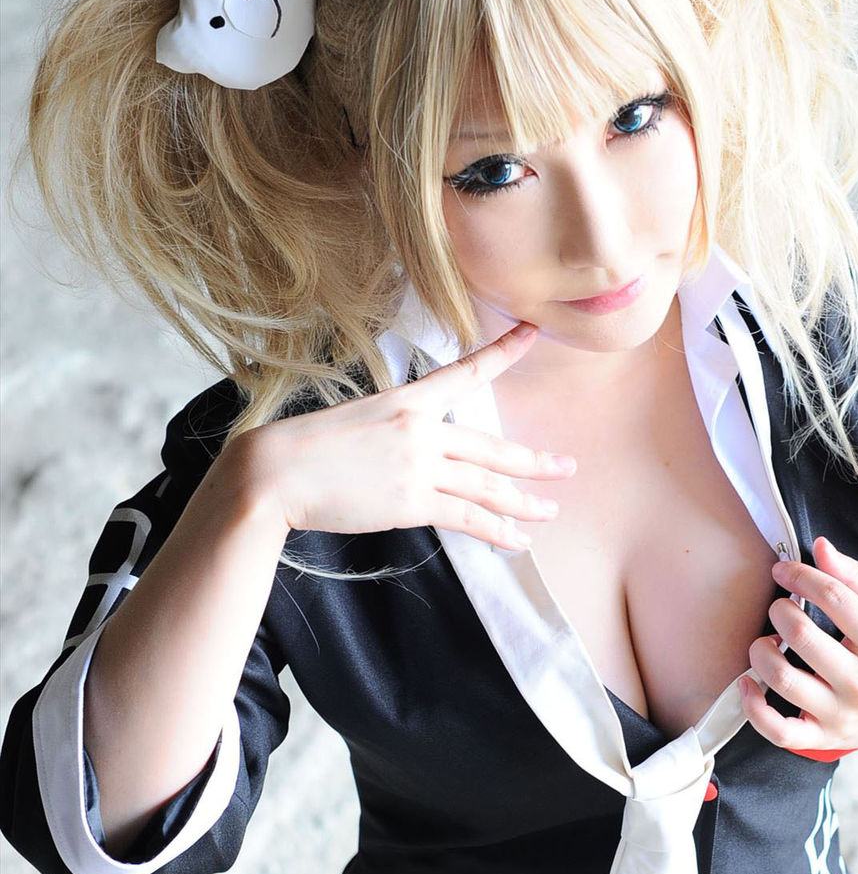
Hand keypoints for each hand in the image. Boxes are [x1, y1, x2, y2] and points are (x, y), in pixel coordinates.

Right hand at [242, 321, 577, 548]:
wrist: (275, 472)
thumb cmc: (303, 448)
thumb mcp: (356, 422)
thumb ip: (395, 433)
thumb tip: (416, 455)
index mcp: (407, 400)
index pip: (466, 372)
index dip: (504, 353)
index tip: (533, 333)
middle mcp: (422, 429)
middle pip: (491, 446)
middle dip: (533, 461)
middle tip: (566, 467)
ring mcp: (419, 465)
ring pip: (487, 485)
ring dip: (523, 501)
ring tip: (550, 510)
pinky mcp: (413, 502)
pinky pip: (468, 516)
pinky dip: (498, 530)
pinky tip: (518, 540)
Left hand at [739, 535, 857, 757]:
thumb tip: (819, 548)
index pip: (834, 598)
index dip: (800, 576)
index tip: (782, 570)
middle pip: (801, 636)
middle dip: (779, 610)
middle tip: (781, 607)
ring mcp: (842, 714)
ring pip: (783, 680)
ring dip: (761, 651)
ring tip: (768, 640)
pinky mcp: (825, 739)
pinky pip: (779, 731)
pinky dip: (753, 706)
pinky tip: (749, 682)